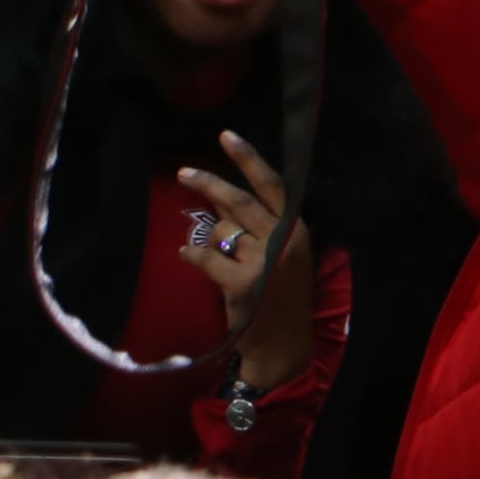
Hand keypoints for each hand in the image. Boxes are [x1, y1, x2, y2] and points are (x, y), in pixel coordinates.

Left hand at [179, 130, 317, 385]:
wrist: (282, 342)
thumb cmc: (280, 295)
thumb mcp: (282, 254)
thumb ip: (258, 226)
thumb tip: (221, 199)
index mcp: (297, 229)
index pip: (273, 185)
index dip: (248, 159)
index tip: (226, 136)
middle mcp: (284, 241)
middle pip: (240, 201)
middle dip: (209, 184)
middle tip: (183, 172)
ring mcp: (264, 263)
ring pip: (222, 231)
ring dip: (211, 239)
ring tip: (215, 253)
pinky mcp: (241, 284)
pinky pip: (206, 258)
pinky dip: (193, 256)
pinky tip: (187, 257)